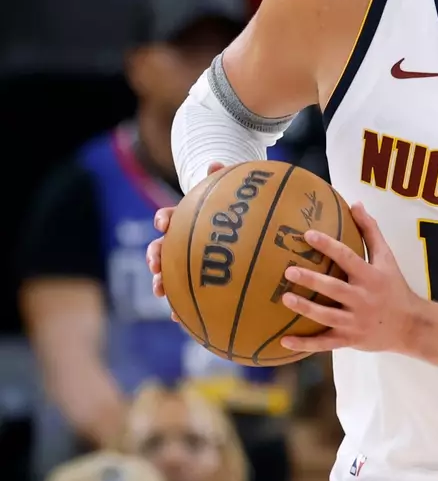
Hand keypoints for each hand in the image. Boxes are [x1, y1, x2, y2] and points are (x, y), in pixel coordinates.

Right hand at [148, 162, 225, 306]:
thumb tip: (216, 162)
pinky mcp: (195, 283)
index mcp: (187, 220)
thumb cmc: (233, 214)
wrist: (239, 234)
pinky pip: (185, 295)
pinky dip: (180, 306)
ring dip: (161, 281)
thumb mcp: (231, 197)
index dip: (165, 219)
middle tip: (155, 264)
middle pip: (161, 247)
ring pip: (167, 272)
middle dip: (155, 255)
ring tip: (160, 291)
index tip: (164, 223)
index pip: (170, 216)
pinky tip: (179, 319)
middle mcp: (181, 242)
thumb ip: (223, 181)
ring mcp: (185, 263)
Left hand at [277, 202, 426, 354]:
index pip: (348, 258)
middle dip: (312, 280)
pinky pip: (325, 343)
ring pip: (327, 316)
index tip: (308, 235)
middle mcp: (363, 299)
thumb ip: (370, 232)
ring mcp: (356, 322)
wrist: (411, 325)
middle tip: (289, 271)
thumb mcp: (387, 258)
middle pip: (334, 289)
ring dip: (306, 309)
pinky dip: (305, 344)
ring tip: (285, 298)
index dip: (328, 246)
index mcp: (371, 277)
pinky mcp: (350, 339)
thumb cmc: (395, 287)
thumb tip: (355, 204)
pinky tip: (284, 341)